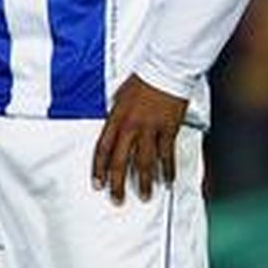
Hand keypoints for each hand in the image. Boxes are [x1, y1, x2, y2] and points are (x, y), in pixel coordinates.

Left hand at [93, 75, 188, 203]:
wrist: (166, 69)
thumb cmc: (143, 80)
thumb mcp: (120, 95)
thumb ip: (116, 115)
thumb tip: (112, 128)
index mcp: (116, 118)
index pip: (103, 149)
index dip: (99, 169)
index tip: (98, 184)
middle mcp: (131, 126)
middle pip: (120, 161)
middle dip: (118, 184)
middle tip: (118, 199)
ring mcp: (151, 129)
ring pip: (144, 162)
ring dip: (144, 182)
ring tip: (145, 195)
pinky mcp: (168, 129)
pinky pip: (167, 154)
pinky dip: (168, 169)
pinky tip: (168, 180)